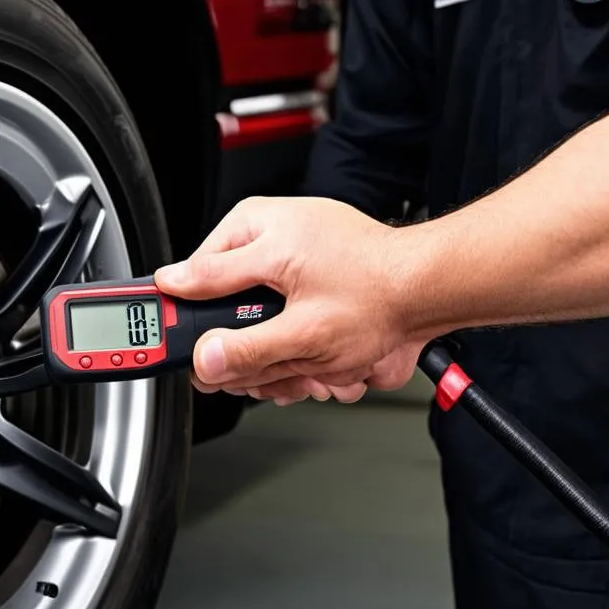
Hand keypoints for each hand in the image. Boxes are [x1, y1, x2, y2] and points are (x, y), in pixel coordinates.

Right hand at [153, 197, 424, 403]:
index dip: (189, 328)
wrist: (428, 290)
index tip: (180, 352)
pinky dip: (300, 348)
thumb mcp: (306, 333)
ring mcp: (284, 254)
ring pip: (253, 324)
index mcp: (252, 233)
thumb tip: (204, 359)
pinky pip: (279, 318)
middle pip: (223, 312)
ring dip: (281, 359)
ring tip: (312, 370)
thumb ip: (247, 349)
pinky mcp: (302, 274)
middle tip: (277, 375)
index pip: (190, 282)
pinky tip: (323, 360)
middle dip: (253, 354)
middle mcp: (264, 235)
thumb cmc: (379, 292)